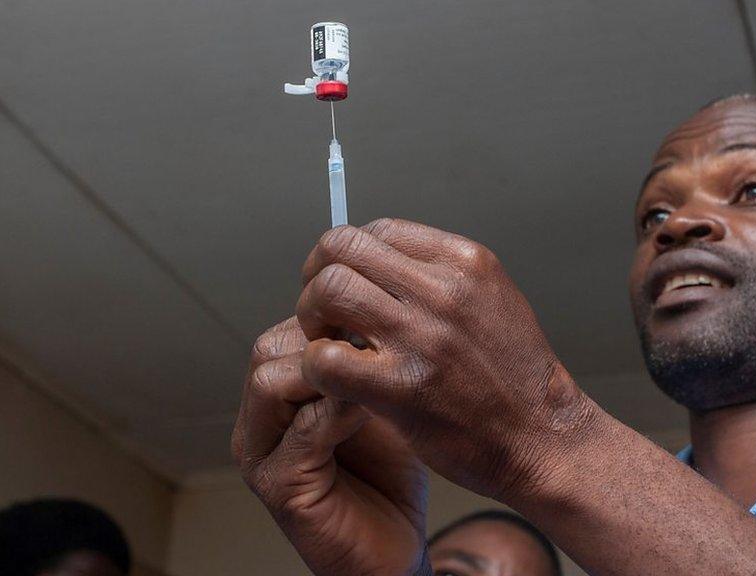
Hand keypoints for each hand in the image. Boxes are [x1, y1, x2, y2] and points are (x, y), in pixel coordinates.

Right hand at [232, 317, 430, 575]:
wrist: (397, 548)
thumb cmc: (392, 473)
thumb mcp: (382, 398)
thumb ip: (368, 356)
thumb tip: (382, 295)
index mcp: (281, 393)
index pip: (289, 328)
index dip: (335, 316)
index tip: (384, 316)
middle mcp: (261, 420)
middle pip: (271, 346)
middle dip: (328, 338)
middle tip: (380, 341)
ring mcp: (262, 455)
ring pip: (271, 380)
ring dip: (330, 369)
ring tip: (378, 371)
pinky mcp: (280, 488)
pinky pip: (301, 432)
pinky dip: (340, 411)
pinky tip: (375, 406)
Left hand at [296, 219, 594, 500]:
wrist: (544, 439)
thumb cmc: (515, 378)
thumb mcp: (495, 300)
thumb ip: (442, 277)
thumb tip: (382, 262)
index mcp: (466, 262)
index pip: (379, 229)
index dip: (349, 255)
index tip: (346, 281)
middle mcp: (444, 290)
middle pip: (342, 248)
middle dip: (318, 276)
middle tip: (322, 311)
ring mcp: (422, 337)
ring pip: (328, 290)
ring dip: (311, 316)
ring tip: (326, 342)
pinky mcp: (402, 387)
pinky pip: (325, 357)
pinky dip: (314, 365)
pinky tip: (333, 379)